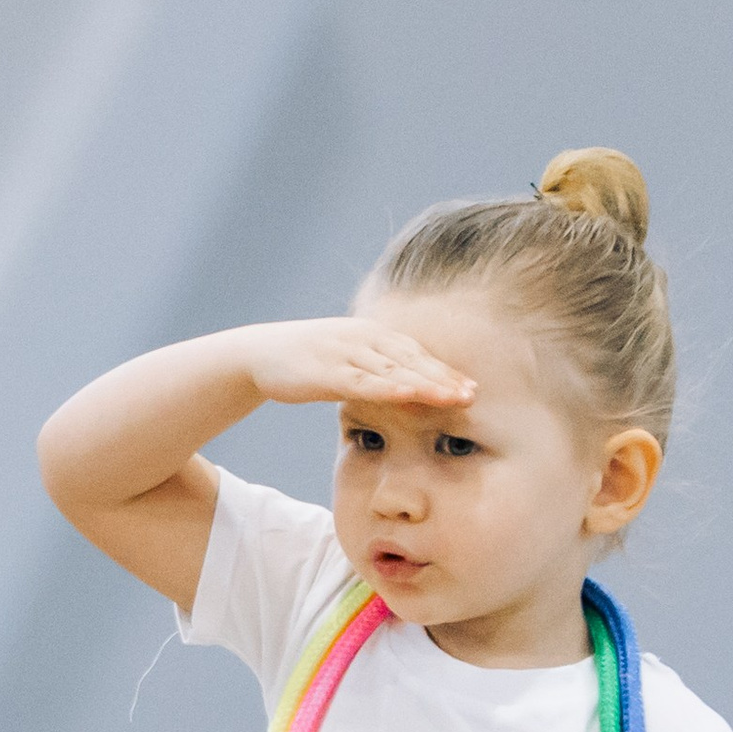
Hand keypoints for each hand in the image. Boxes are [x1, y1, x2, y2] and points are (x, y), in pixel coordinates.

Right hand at [235, 317, 476, 412]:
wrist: (259, 353)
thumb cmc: (306, 361)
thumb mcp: (346, 361)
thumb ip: (374, 372)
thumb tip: (404, 391)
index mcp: (372, 334)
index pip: (416, 353)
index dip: (444, 370)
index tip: (471, 386)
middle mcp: (364, 338)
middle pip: (412, 360)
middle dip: (444, 377)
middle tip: (473, 394)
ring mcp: (346, 353)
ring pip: (393, 370)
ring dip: (425, 383)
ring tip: (453, 397)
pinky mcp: (327, 370)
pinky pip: (363, 381)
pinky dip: (388, 388)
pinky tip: (407, 395)